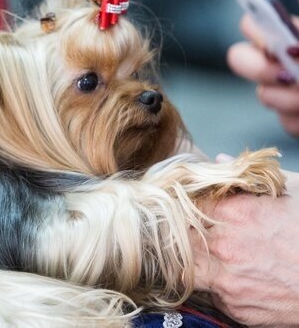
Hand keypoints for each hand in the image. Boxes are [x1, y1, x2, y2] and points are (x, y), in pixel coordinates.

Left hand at [193, 169, 298, 325]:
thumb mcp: (291, 192)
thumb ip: (247, 176)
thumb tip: (218, 159)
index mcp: (232, 214)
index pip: (183, 206)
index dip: (185, 207)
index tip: (188, 209)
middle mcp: (222, 248)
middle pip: (179, 238)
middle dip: (184, 235)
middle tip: (195, 235)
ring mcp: (226, 281)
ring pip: (187, 270)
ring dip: (194, 263)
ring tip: (213, 259)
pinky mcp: (234, 307)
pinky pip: (211, 294)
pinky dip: (218, 287)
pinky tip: (238, 279)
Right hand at [228, 14, 298, 135]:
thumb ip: (296, 34)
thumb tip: (293, 15)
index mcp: (286, 37)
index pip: (251, 24)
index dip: (254, 30)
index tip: (273, 44)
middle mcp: (279, 61)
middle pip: (240, 59)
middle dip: (258, 69)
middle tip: (286, 76)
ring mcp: (283, 91)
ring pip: (265, 95)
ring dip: (288, 100)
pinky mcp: (292, 119)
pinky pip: (286, 123)